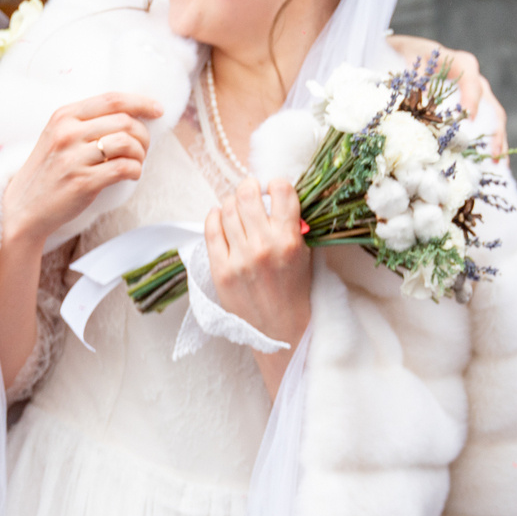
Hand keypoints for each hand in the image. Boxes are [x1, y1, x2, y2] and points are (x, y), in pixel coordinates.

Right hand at [1, 94, 160, 251]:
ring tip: (136, 163)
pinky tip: (131, 175)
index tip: (157, 110)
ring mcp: (74, 157)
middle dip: (143, 135)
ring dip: (140, 154)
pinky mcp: (83, 182)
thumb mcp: (58, 137)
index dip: (141, 102)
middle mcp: (68, 133)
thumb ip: (86, 124)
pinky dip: (135, 171)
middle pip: (124, 121)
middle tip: (142, 149)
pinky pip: (124, 168)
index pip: (112, 99)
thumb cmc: (47, 172)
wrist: (23, 208)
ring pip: (127, 143)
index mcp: (64, 116)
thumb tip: (130, 116)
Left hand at [205, 177, 311, 380]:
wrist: (281, 331)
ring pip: (228, 208)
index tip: (274, 189)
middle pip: (248, 194)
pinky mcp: (220, 270)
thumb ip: (292, 225)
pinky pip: (211, 229)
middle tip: (252, 191)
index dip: (277, 184)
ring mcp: (239, 259)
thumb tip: (274, 195)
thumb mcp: (305, 254)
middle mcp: (263, 247)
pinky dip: (215, 216)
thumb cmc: (295, 290)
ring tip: (238, 207)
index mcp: (290, 240)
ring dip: (233, 202)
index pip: (281, 191)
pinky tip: (221, 217)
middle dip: (250, 187)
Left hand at [390, 37, 509, 155]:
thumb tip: (421, 107)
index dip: (472, 102)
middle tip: (492, 154)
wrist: (414, 53)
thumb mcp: (411, 64)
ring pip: (495, 118)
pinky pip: (487, 124)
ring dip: (498, 142)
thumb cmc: (412, 57)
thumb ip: (415, 81)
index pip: (473, 84)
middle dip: (494, 132)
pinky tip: (490, 161)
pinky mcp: (474, 105)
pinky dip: (489, 141)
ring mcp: (478, 93)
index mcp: (463, 64)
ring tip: (499, 165)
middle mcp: (476, 79)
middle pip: (492, 106)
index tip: (469, 119)